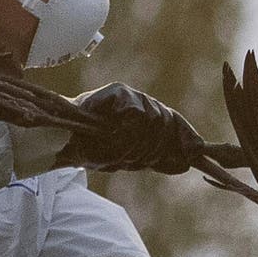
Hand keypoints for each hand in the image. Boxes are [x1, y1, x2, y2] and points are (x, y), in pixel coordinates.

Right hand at [56, 83, 204, 173]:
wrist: (65, 141)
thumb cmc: (95, 149)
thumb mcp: (130, 157)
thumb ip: (156, 158)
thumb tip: (187, 165)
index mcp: (150, 119)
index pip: (177, 124)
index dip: (186, 138)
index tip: (192, 156)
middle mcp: (145, 104)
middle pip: (165, 126)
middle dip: (151, 150)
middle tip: (131, 161)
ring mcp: (133, 95)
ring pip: (152, 120)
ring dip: (135, 144)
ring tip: (117, 151)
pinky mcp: (119, 91)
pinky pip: (135, 113)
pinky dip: (125, 129)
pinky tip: (111, 134)